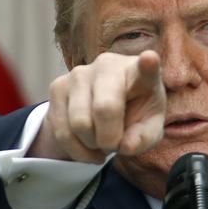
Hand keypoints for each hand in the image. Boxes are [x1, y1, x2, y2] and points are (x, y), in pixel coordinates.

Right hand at [28, 50, 165, 162]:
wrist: (106, 107)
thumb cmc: (134, 112)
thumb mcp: (148, 128)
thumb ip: (144, 138)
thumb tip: (125, 146)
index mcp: (138, 73)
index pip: (146, 67)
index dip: (148, 65)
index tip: (150, 59)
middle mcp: (107, 66)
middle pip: (104, 109)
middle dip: (110, 139)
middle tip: (115, 143)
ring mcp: (79, 73)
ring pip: (79, 124)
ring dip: (92, 145)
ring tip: (101, 141)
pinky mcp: (57, 86)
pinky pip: (61, 131)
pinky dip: (76, 149)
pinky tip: (88, 145)